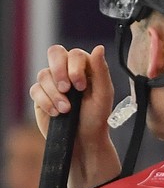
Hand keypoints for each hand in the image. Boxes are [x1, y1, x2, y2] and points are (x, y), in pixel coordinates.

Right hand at [29, 45, 120, 187]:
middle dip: (59, 71)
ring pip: (44, 74)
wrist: (84, 140)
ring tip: (67, 110)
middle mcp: (67, 71)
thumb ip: (101, 71)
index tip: (82, 87)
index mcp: (85, 68)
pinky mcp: (41, 95)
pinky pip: (36, 90)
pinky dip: (47, 102)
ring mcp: (52, 82)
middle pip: (54, 52)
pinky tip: (58, 113)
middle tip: (67, 89)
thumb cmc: (97, 117)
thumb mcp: (104, 95)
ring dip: (55, 93)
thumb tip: (99, 47)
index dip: (74, 67)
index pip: (74, 53)